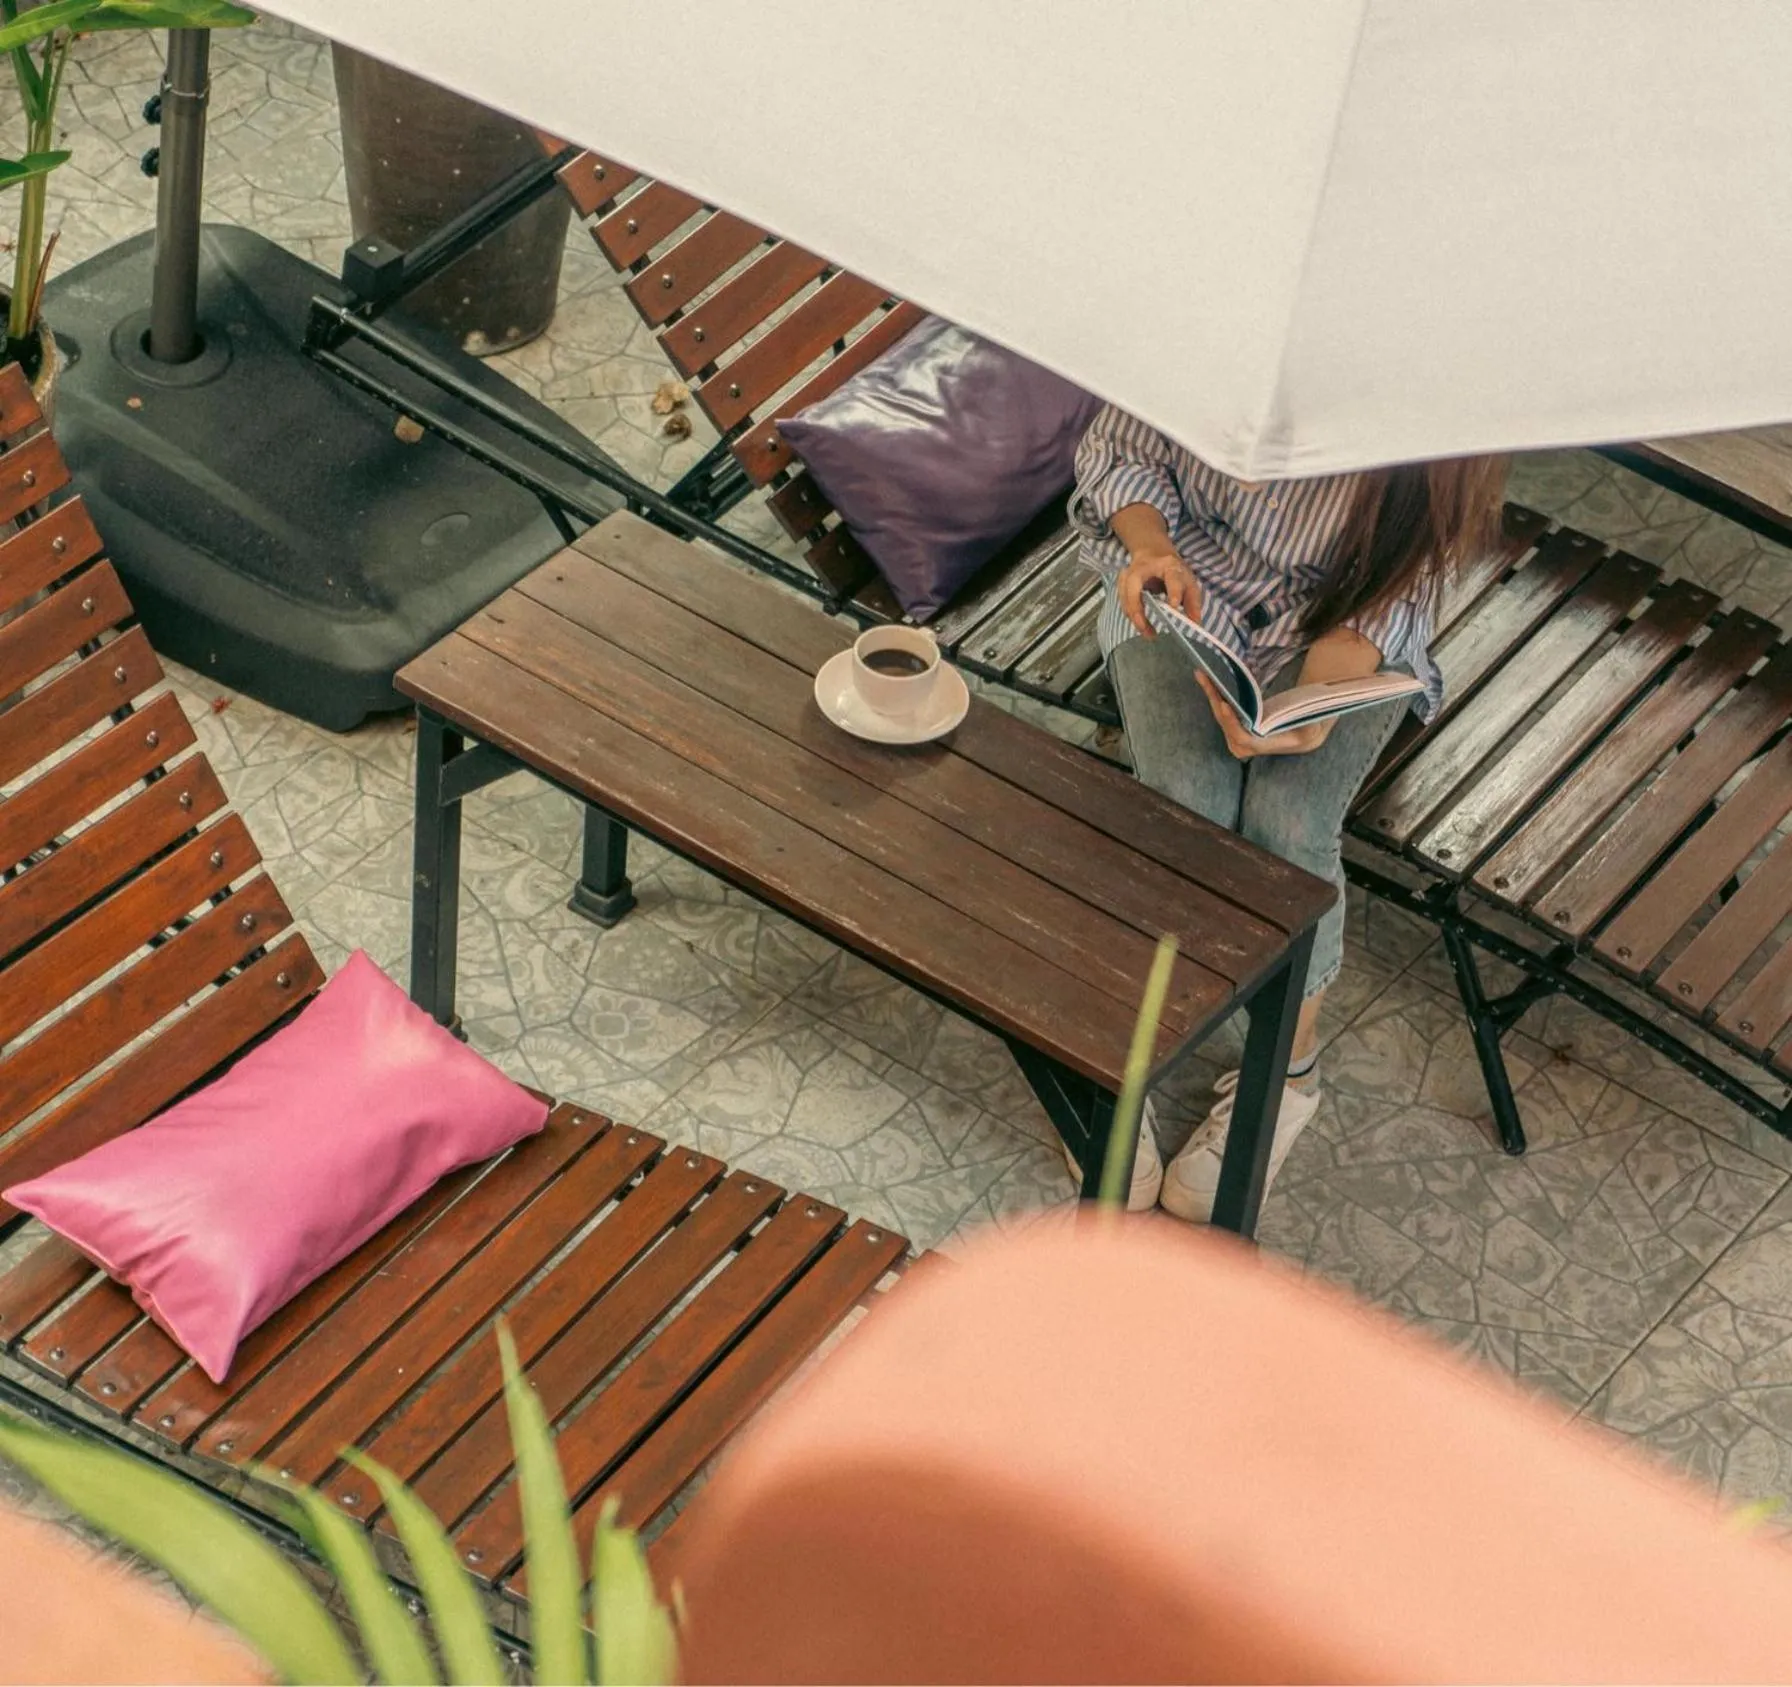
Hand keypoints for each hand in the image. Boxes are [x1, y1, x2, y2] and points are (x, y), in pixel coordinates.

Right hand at [1117, 547, 1201, 638]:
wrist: (1153, 553)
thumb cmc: (1172, 571)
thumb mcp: (1188, 581)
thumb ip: (1193, 602)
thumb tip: (1196, 623)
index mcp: (1169, 565)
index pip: (1172, 577)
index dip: (1173, 591)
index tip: (1174, 605)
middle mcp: (1145, 567)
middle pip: (1134, 586)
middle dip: (1137, 609)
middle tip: (1146, 628)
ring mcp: (1129, 573)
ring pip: (1125, 596)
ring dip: (1135, 617)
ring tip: (1148, 633)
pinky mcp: (1121, 582)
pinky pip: (1123, 601)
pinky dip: (1131, 615)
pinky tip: (1141, 624)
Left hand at [1194, 670, 1329, 758]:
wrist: (1299, 736)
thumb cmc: (1307, 731)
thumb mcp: (1312, 731)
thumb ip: (1310, 727)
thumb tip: (1310, 721)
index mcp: (1263, 746)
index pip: (1242, 737)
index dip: (1231, 723)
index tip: (1224, 704)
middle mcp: (1245, 746)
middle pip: (1225, 723)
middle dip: (1215, 699)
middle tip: (1206, 678)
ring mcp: (1236, 739)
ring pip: (1219, 716)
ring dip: (1210, 694)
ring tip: (1202, 674)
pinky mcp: (1233, 729)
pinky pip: (1220, 712)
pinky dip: (1213, 695)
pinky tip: (1206, 680)